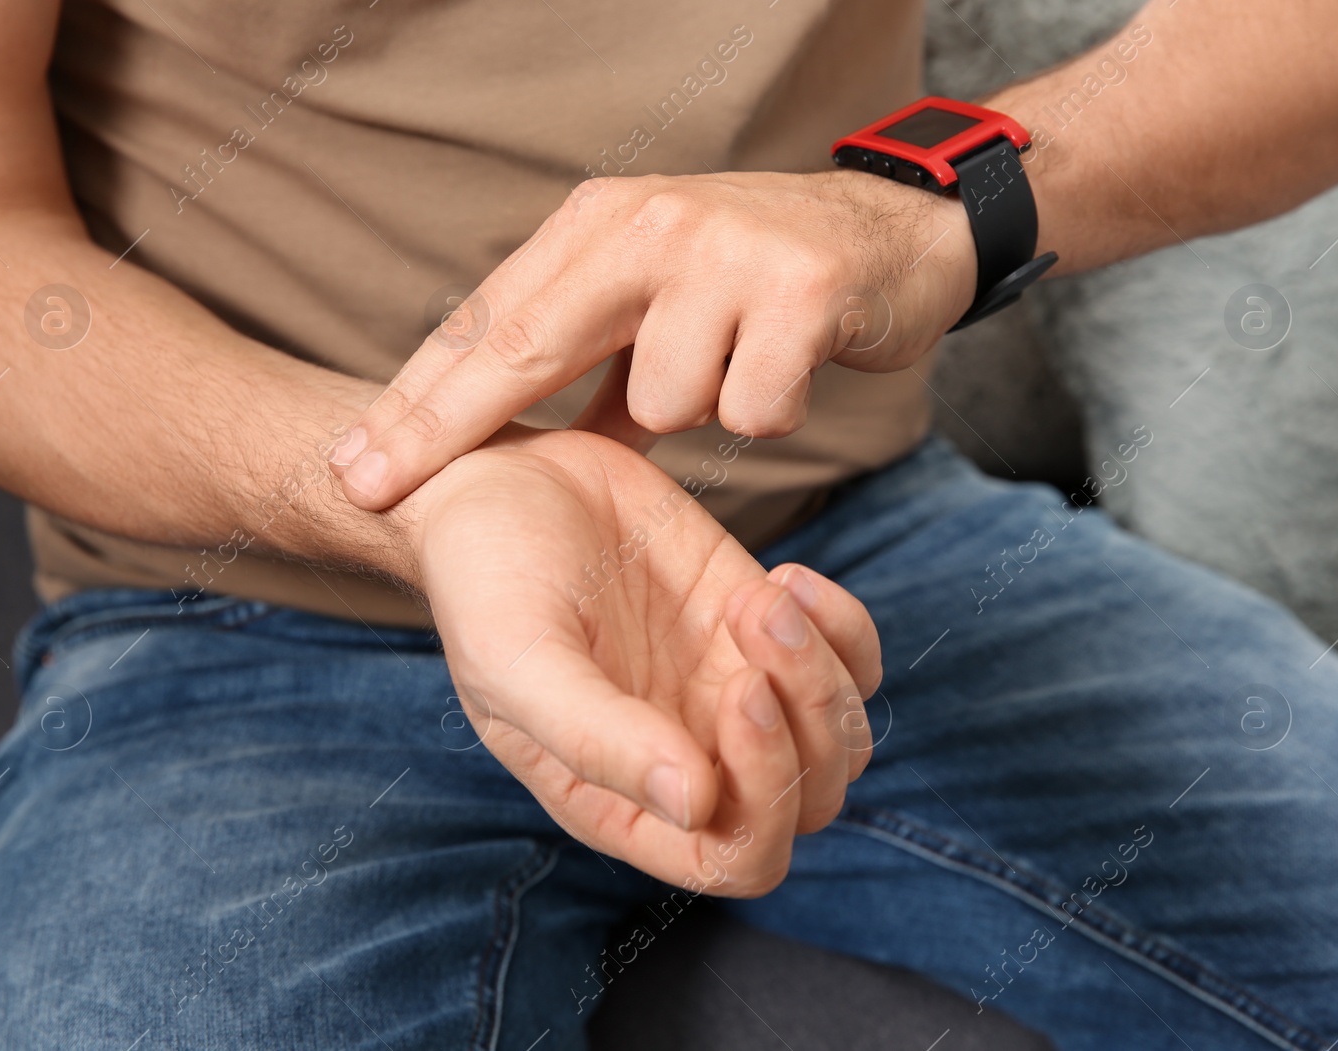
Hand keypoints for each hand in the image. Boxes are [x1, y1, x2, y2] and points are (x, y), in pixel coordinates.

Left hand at [331, 169, 974, 508]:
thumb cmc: (760, 281)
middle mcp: (650, 225)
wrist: (896, 231)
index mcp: (602, 224)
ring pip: (662, 401)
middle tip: (366, 486)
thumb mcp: (660, 303)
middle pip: (523, 344)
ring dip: (697, 409)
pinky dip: (768, 410)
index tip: (354, 462)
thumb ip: (595, 368)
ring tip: (741, 363)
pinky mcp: (802, 295)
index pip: (491, 319)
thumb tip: (531, 455)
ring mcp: (725, 255)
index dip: (418, 397)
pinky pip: (750, 410)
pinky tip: (791, 368)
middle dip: (440, 427)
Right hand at [409, 427, 882, 894]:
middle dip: (806, 722)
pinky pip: (851, 661)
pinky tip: (785, 578)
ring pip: (840, 738)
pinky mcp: (760, 631)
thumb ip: (597, 738)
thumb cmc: (486, 579)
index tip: (738, 689)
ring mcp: (732, 697)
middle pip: (806, 802)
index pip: (735, 858)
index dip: (764, 797)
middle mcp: (689, 763)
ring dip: (825, 671)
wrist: (500, 479)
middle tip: (753, 621)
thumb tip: (694, 803)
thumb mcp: (518, 660)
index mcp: (624, 802)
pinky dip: (844, 626)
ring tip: (762, 595)